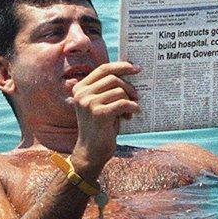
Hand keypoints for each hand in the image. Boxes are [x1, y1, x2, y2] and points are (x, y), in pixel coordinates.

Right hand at [67, 61, 140, 176]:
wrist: (91, 152)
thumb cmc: (100, 127)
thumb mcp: (101, 104)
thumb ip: (108, 90)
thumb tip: (131, 73)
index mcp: (80, 88)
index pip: (103, 69)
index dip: (121, 66)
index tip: (137, 68)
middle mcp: (82, 94)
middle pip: (113, 78)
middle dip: (129, 86)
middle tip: (137, 96)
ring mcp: (89, 103)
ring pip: (119, 91)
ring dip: (130, 100)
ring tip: (130, 111)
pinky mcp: (99, 114)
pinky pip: (123, 103)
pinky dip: (132, 108)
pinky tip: (133, 114)